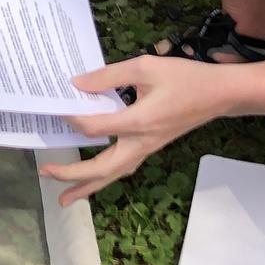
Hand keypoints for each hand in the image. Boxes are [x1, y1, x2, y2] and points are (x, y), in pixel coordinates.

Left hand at [38, 55, 235, 205]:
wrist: (220, 94)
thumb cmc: (184, 77)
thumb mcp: (145, 67)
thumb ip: (109, 75)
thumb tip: (78, 84)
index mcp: (138, 121)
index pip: (95, 127)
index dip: (72, 118)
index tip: (55, 106)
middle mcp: (141, 142)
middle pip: (101, 168)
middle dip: (72, 175)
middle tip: (45, 174)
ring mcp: (147, 148)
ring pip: (113, 174)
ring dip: (87, 185)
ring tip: (64, 197)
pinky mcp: (151, 147)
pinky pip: (124, 167)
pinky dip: (105, 175)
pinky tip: (95, 176)